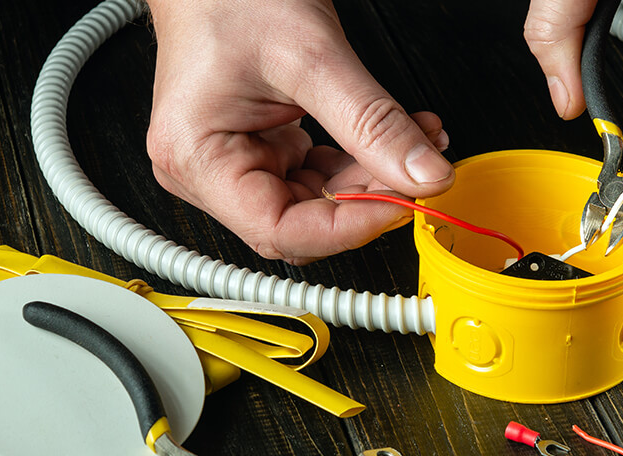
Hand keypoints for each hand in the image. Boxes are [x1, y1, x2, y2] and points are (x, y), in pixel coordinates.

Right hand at [145, 0, 453, 264]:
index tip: (402, 205)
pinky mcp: (262, 147)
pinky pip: (319, 173)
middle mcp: (208, 170)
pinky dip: (361, 158)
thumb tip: (425, 175)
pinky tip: (396, 136)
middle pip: (303, 220)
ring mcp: (236, 160)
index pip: (281, 231)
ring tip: (418, 140)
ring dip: (375, 177)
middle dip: (370, 197)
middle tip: (419, 170)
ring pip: (319, 200)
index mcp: (197, 158)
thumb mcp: (313, 57)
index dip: (349, 227)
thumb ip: (373, 123)